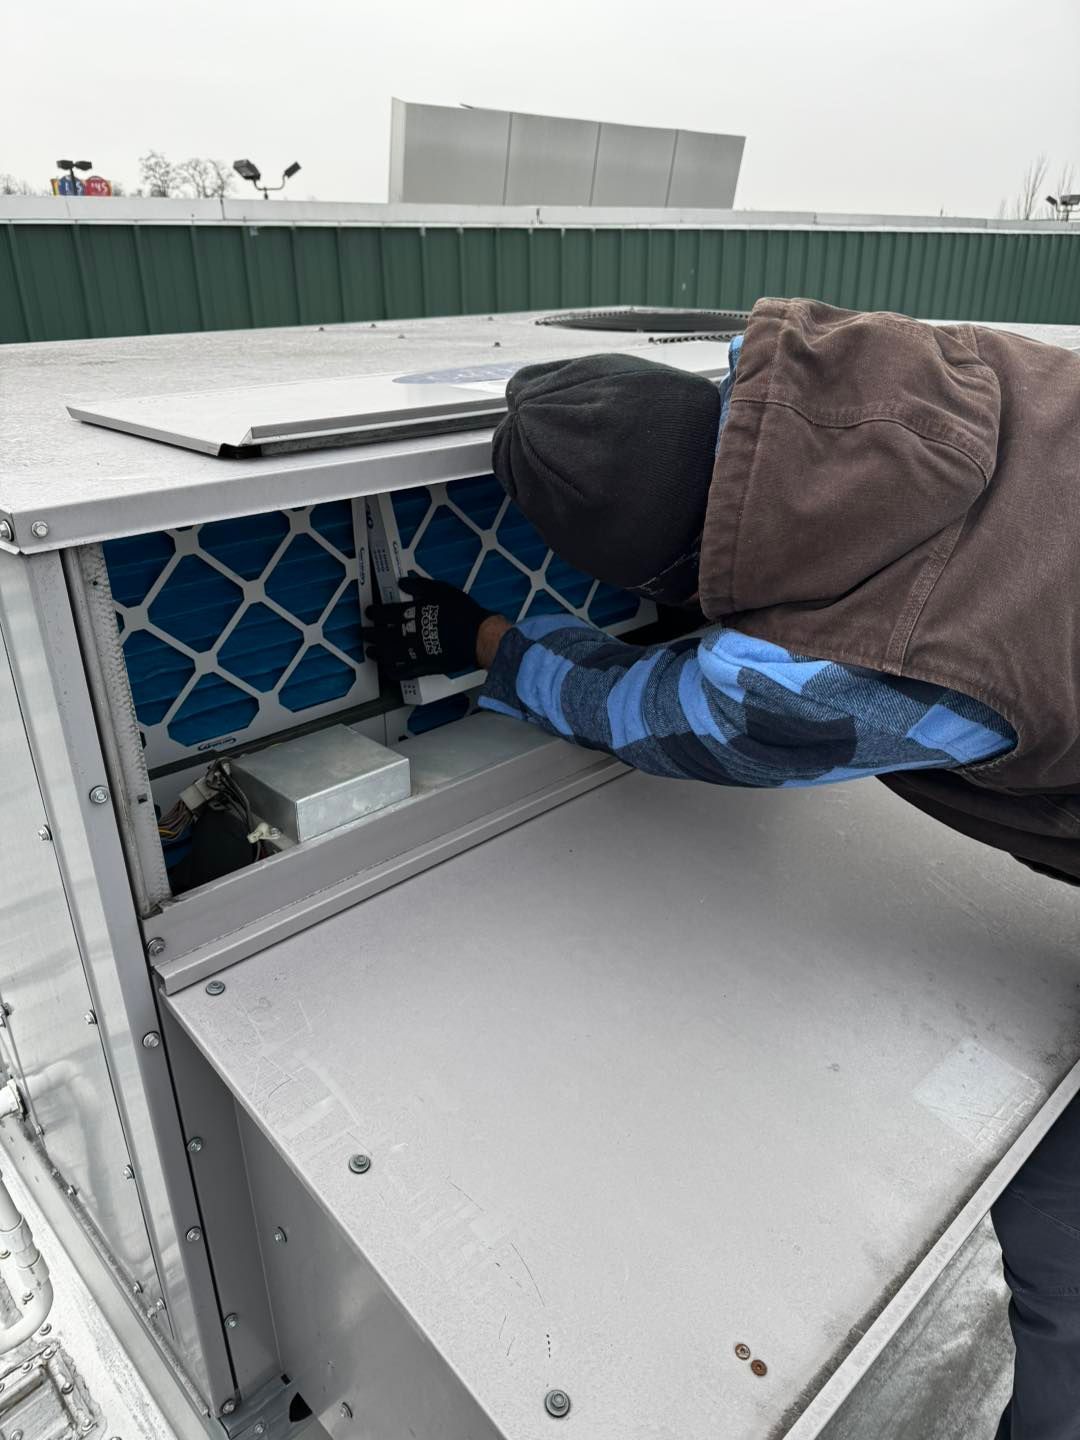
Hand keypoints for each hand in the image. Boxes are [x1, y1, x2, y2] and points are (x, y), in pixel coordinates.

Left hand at [363, 576, 497, 679]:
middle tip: (363, 632)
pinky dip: (393, 671)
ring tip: (370, 651)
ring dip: (377, 652)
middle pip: (382, 634)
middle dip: (371, 633)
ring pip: (388, 654)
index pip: (385, 613)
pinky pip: (403, 672)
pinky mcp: (423, 667)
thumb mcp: (441, 590)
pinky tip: (388, 670)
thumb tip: (403, 583)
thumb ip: (419, 586)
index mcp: (410, 613)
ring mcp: (414, 653)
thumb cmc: (461, 611)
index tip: (369, 612)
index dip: (375, 612)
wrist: (477, 635)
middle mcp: (407, 634)